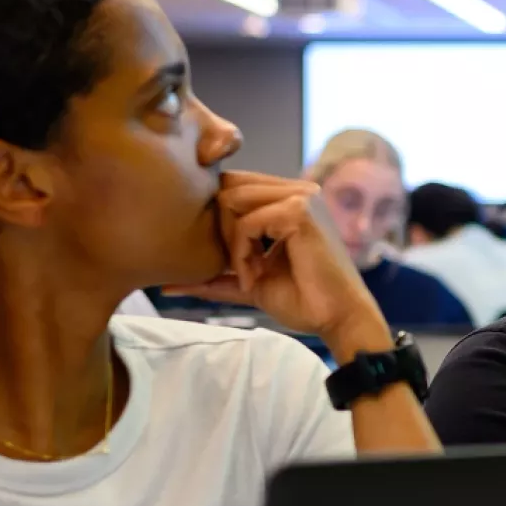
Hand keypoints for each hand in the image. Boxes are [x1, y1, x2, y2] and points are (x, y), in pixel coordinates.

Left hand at [163, 171, 392, 353]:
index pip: (234, 186)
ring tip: (246, 274)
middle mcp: (296, 190)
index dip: (219, 218)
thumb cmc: (303, 300)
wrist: (338, 319)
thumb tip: (166, 285)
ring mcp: (300, 197)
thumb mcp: (249, 281)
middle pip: (227, 187)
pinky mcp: (300, 212)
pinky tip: (253, 276)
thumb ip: (214, 276)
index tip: (226, 260)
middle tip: (236, 268)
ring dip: (231, 244)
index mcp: (288, 199)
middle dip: (221, 230)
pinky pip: (248, 222)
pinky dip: (241, 254)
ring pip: (232, 200)